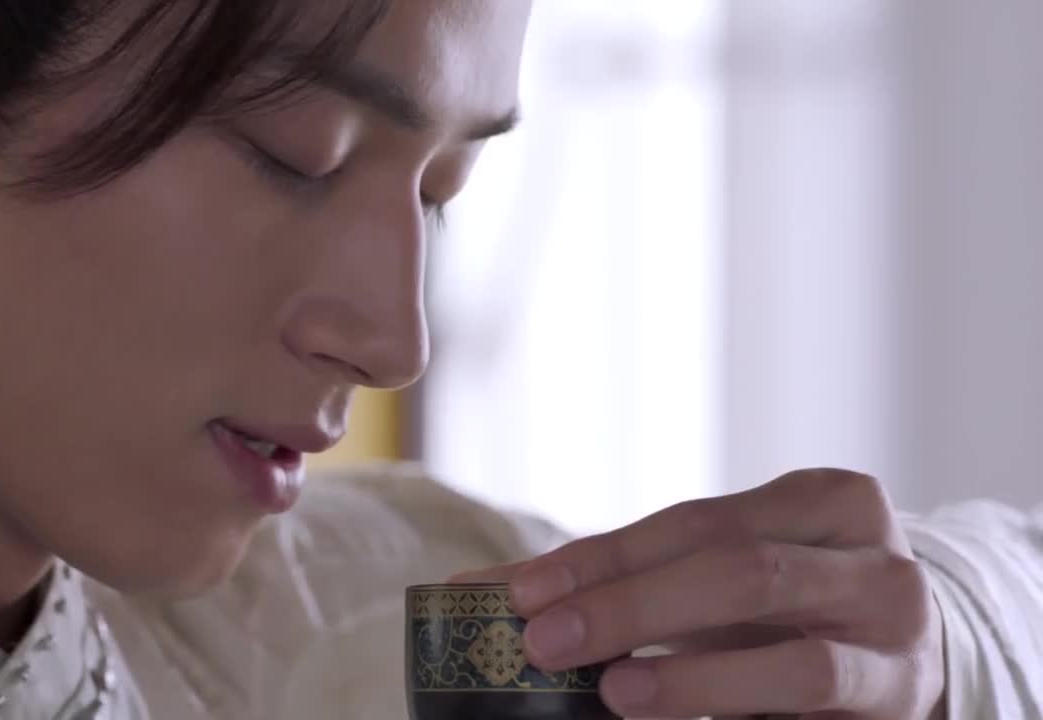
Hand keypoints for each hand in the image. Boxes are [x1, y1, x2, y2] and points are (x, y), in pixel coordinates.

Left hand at [453, 469, 946, 718]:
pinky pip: (812, 713)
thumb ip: (621, 574)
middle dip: (633, 606)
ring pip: (798, 659)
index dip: (605, 557)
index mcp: (827, 499)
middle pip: (743, 573)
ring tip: (614, 692)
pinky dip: (735, 714)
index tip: (521, 591)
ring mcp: (898, 644)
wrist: (907, 654)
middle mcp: (876, 561)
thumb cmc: (789, 602)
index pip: (698, 521)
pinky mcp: (897, 710)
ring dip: (693, 678)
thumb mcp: (718, 569)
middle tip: (546, 640)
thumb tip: (476, 592)